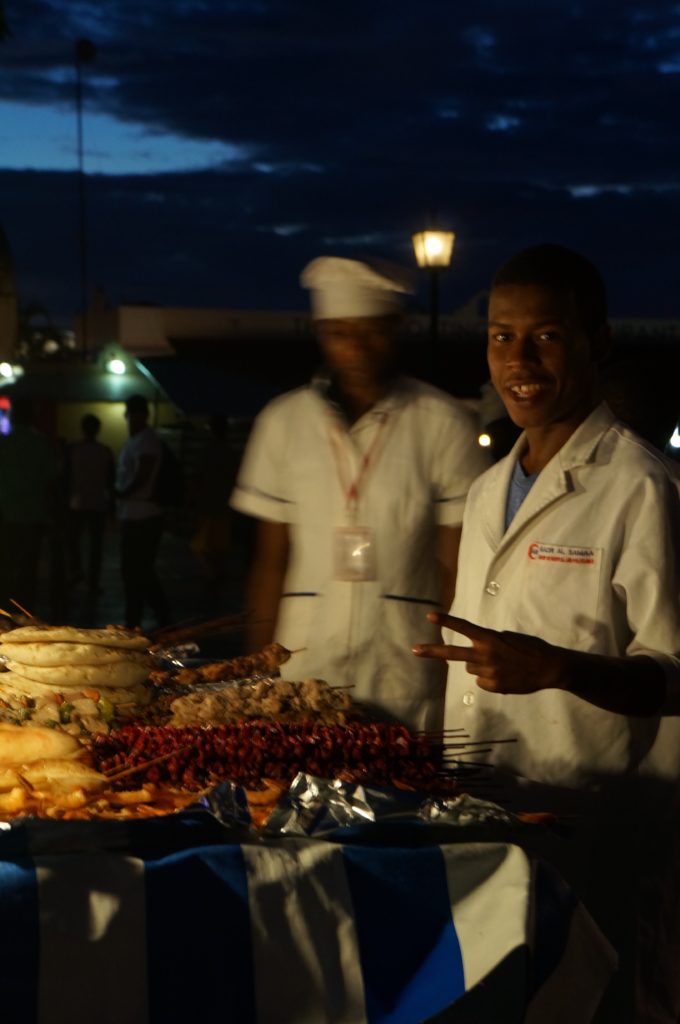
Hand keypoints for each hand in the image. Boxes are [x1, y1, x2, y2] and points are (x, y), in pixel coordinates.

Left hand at [412, 611, 568, 694]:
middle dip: (431, 651)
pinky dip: (490, 679)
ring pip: (471, 668)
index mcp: (489, 639)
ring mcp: (488, 672)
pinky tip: (505, 675)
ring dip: (480, 666)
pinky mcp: (493, 687)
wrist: (549, 667)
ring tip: (501, 664)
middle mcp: (485, 655)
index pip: (463, 627)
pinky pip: (482, 682)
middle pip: (453, 653)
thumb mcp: (508, 638)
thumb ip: (489, 643)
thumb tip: (475, 653)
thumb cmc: (530, 648)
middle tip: (414, 649)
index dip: (446, 621)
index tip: (429, 616)